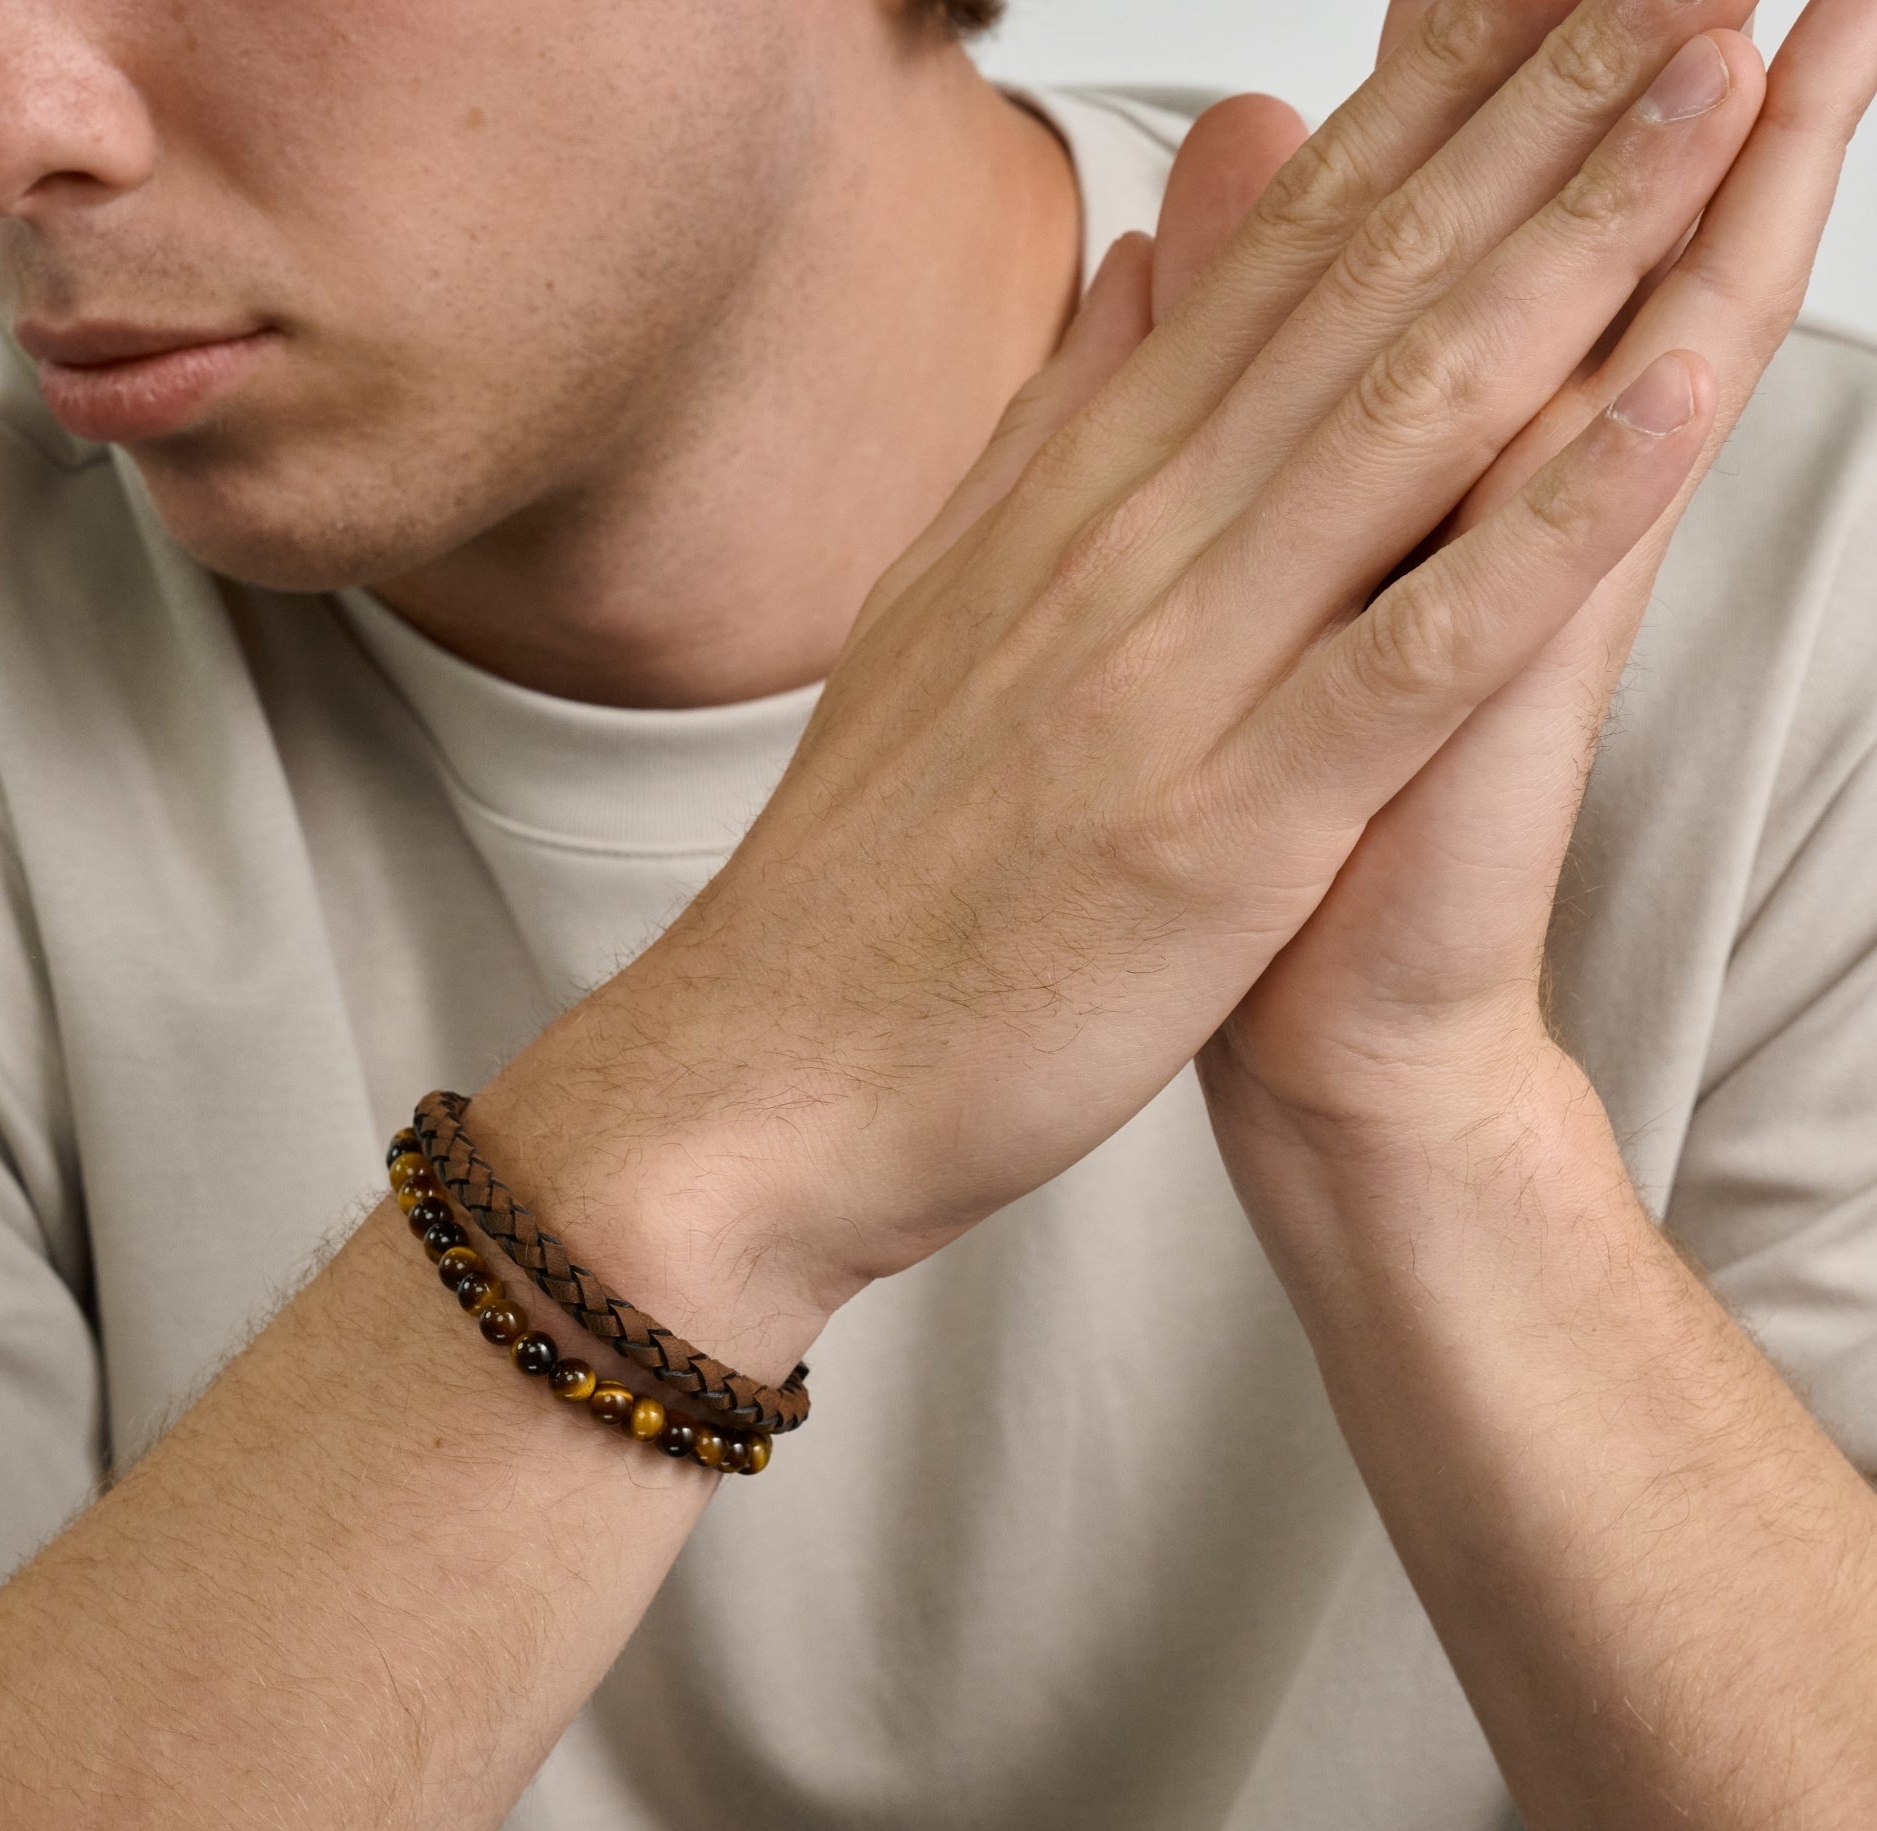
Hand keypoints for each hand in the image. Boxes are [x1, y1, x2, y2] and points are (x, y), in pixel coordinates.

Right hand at [477, 0, 1767, 1372]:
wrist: (765, 1077)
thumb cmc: (864, 885)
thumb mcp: (946, 621)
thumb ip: (1053, 437)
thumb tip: (1144, 269)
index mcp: (1067, 511)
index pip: (1269, 266)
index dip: (1420, 104)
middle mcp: (1122, 552)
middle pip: (1351, 290)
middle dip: (1532, 98)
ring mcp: (1172, 678)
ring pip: (1400, 421)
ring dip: (1572, 236)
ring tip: (1717, 61)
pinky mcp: (1216, 822)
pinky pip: (1413, 647)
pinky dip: (1551, 511)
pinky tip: (1673, 383)